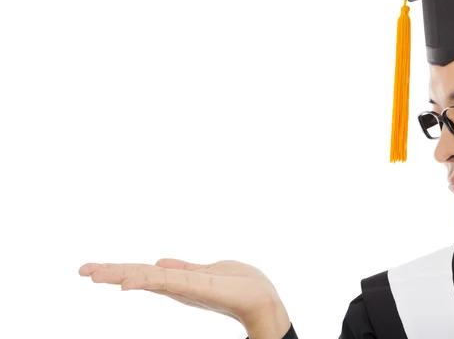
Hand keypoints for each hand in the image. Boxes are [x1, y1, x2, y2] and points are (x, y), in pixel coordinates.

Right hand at [79, 258, 290, 338]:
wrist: (262, 299)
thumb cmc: (239, 285)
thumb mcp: (206, 271)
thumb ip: (182, 269)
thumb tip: (157, 263)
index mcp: (177, 280)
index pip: (143, 272)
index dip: (119, 269)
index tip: (92, 268)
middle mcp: (176, 286)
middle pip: (138, 276)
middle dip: (111, 272)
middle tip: (82, 270)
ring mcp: (184, 288)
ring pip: (147, 278)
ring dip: (121, 275)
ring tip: (94, 273)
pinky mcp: (196, 288)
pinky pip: (168, 282)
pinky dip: (147, 281)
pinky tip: (128, 283)